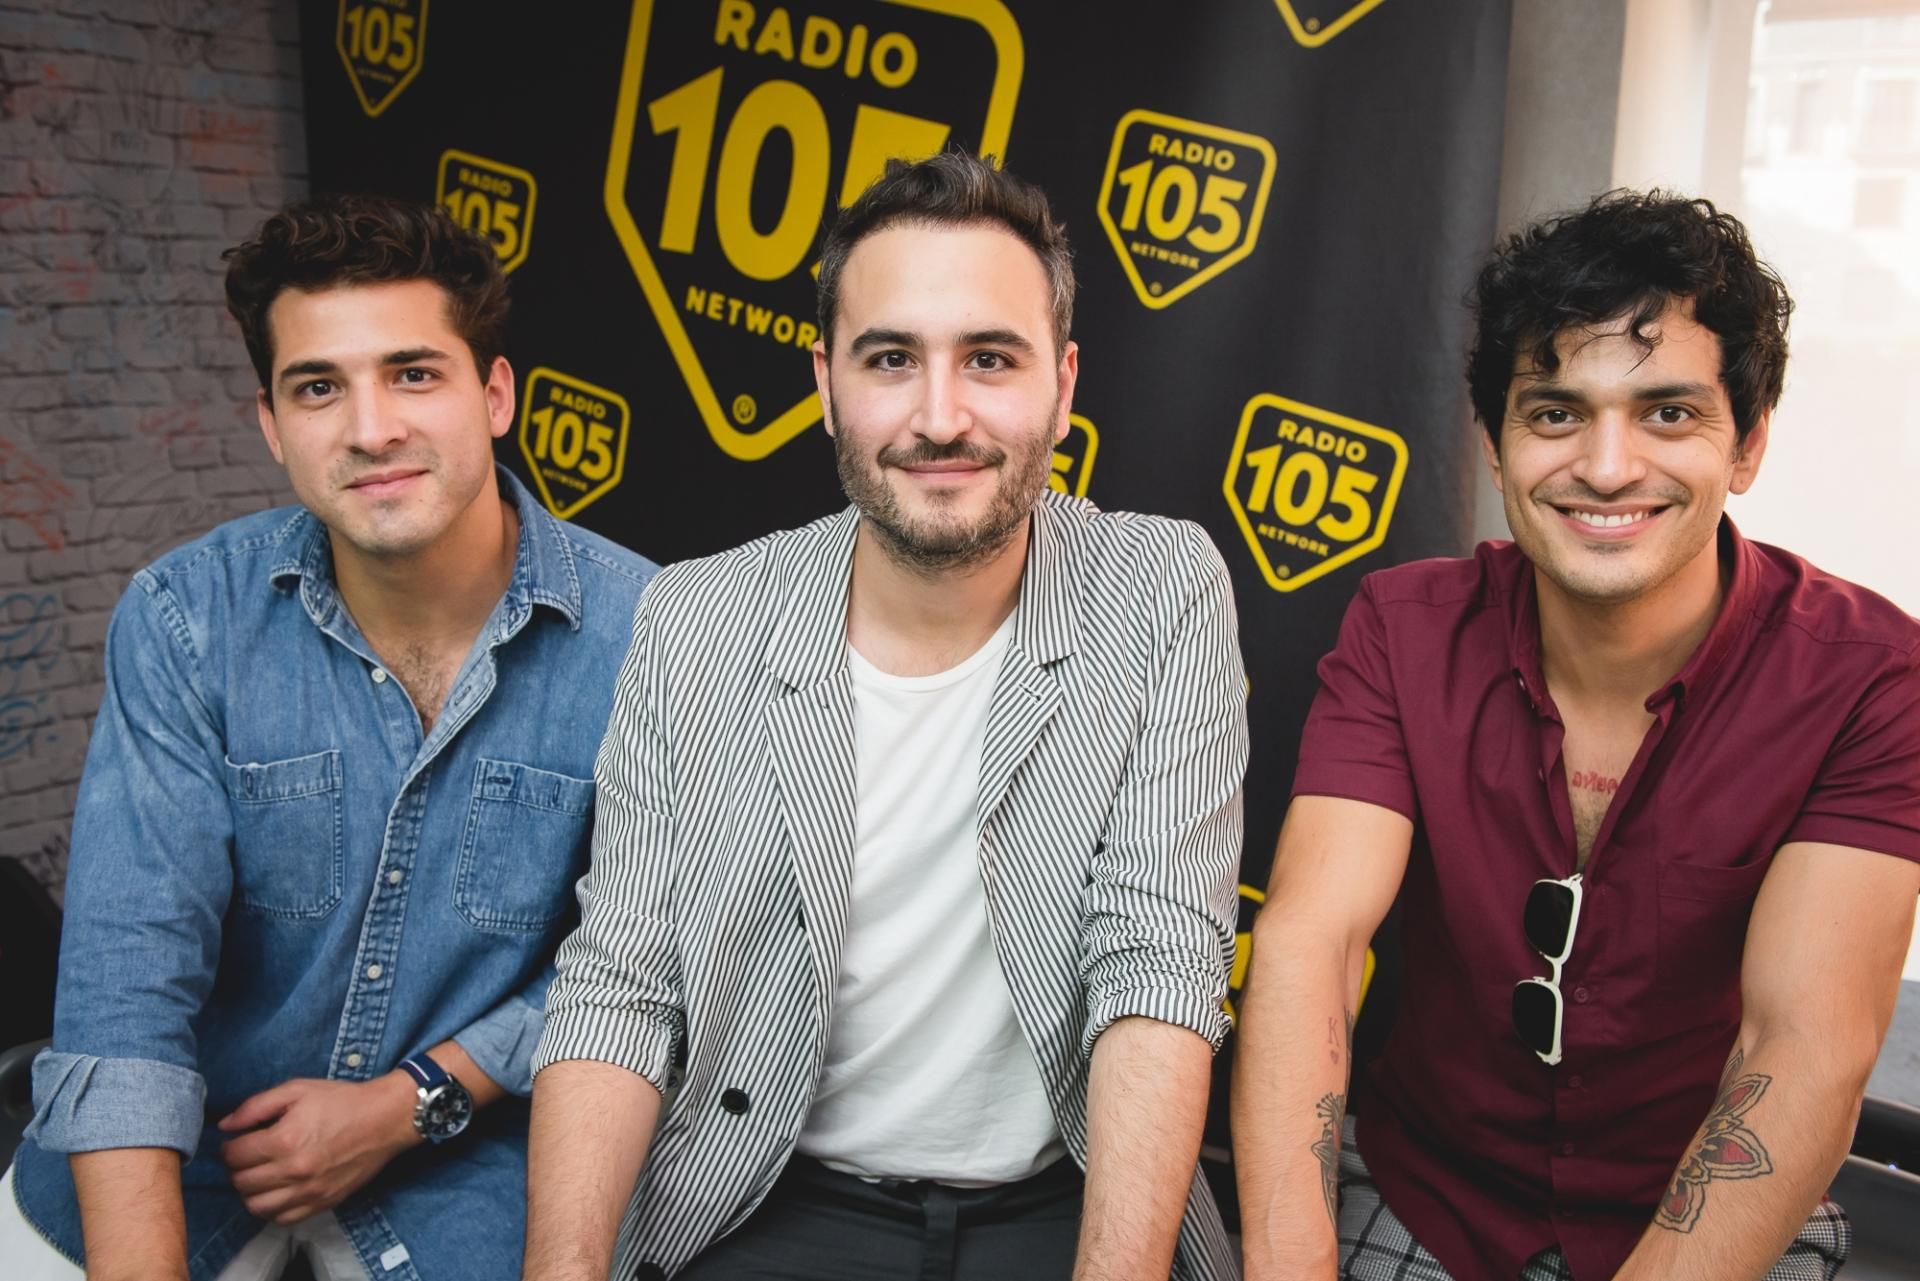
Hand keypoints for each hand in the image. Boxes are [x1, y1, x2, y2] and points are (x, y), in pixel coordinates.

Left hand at [217, 1074, 420, 1223]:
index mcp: (284, 1140)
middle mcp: (294, 1170)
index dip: (229, 1147)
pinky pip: (282, 1218)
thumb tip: (225, 1126)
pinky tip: (278, 1190)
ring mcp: (309, 1191)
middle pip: (241, 1183)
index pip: (234, 1156)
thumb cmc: (342, 1101)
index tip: (238, 1141)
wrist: (386, 1119)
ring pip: (256, 1206)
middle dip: (237, 1168)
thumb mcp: (297, 1090)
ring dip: (251, 1191)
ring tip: (261, 1174)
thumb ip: (255, 1106)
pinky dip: (272, 1208)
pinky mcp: (323, 1202)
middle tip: (249, 1156)